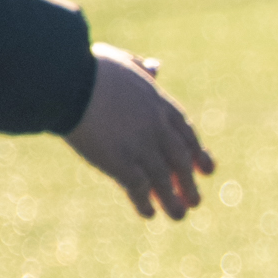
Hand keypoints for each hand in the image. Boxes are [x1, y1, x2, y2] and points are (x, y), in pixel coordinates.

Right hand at [64, 47, 214, 220]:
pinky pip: (139, 188)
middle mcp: (156, 128)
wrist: (70, 82)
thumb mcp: (122, 62)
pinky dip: (145, 202)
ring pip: (164, 179)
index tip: (207, 169)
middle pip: (179, 160)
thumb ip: (141, 68)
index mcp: (159, 103)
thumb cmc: (89, 69)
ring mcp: (141, 146)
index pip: (186, 133)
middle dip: (188, 182)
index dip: (197, 153)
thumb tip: (156, 67)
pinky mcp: (122, 163)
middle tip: (195, 201)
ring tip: (179, 216)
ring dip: (173, 200)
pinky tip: (148, 213)